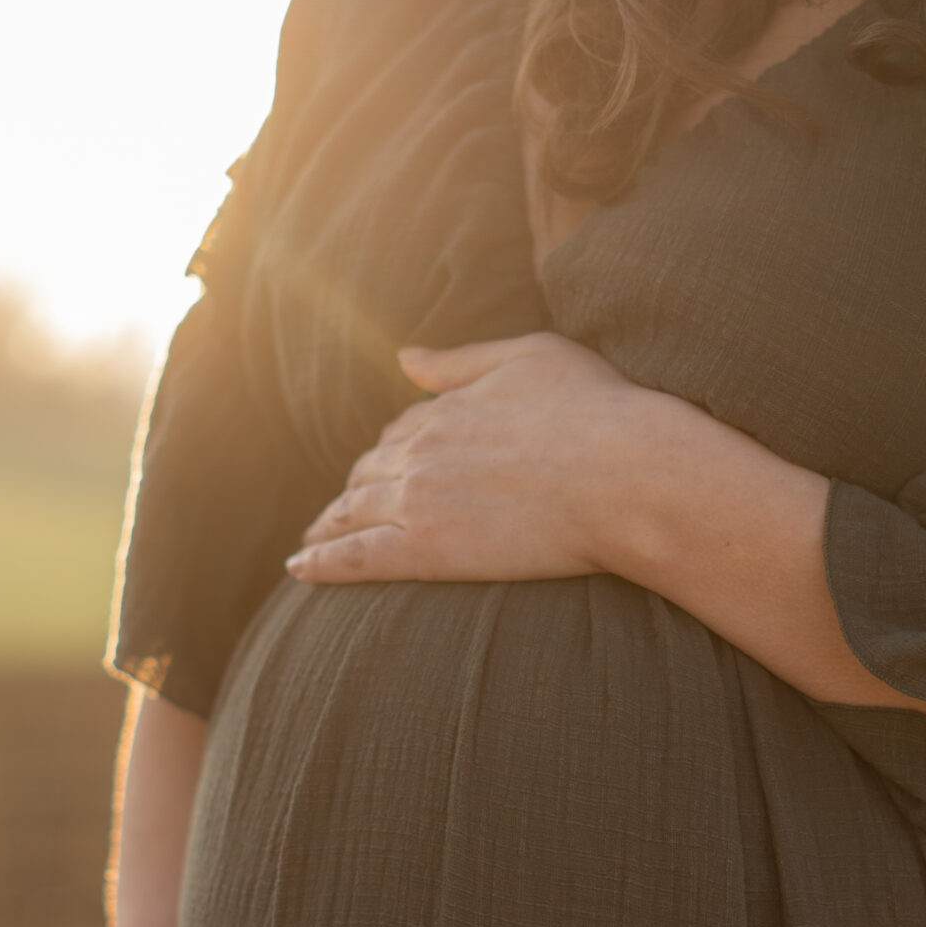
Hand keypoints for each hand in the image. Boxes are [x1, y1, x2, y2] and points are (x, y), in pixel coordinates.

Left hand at [286, 332, 668, 584]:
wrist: (626, 473)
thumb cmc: (597, 409)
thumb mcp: (529, 357)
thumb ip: (460, 362)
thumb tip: (403, 357)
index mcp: (444, 408)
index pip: (400, 431)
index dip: (389, 451)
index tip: (382, 469)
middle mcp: (420, 451)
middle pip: (369, 473)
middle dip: (352, 490)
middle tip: (337, 513)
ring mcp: (418, 500)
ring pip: (353, 514)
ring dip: (326, 528)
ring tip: (309, 546)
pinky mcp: (426, 550)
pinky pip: (356, 557)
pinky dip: (321, 562)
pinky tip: (299, 569)